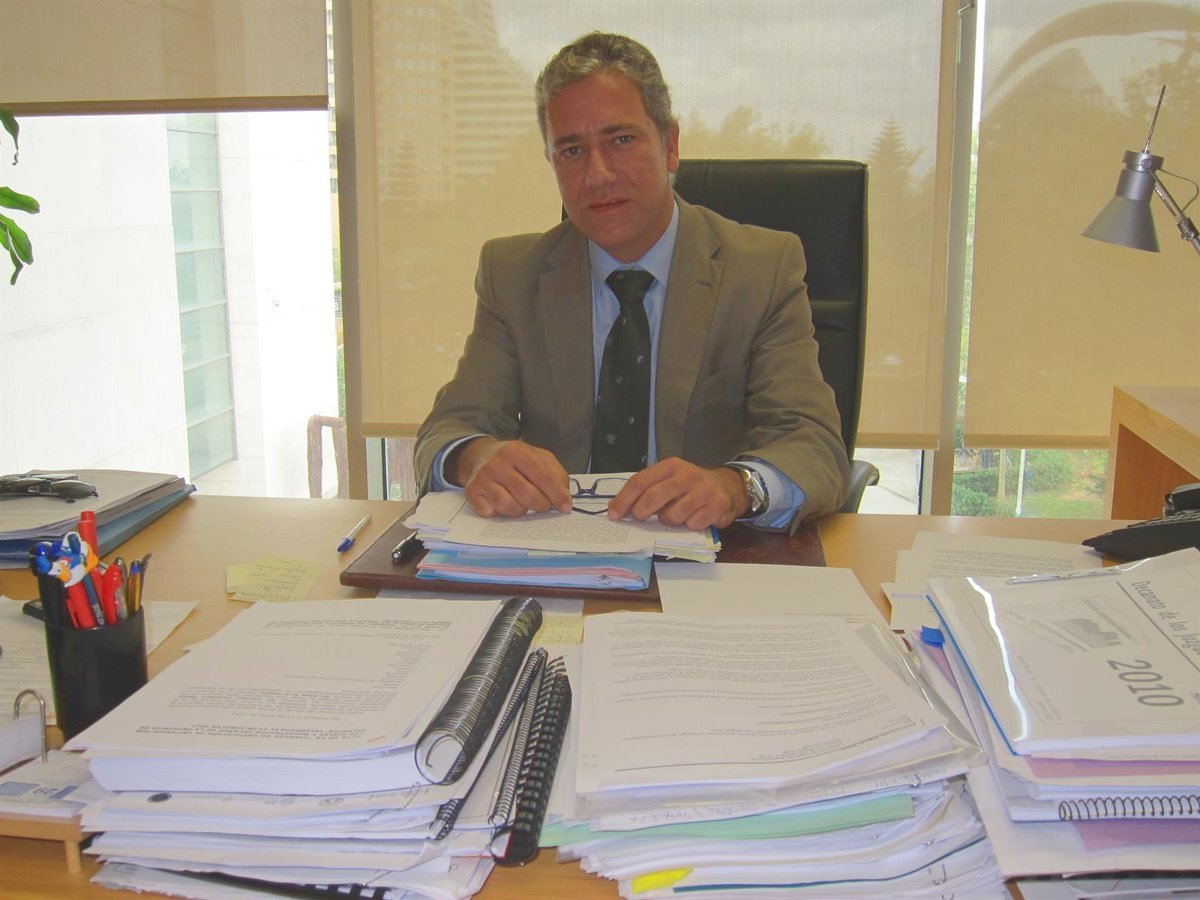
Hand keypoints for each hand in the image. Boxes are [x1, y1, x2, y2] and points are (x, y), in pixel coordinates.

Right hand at [449, 437, 571, 517]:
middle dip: (541, 505)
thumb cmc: (514, 460)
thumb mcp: (537, 457)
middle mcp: (497, 463)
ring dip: (522, 510)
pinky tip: (506, 502)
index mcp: (517, 451)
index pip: (542, 476)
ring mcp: (483, 478)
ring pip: (510, 507)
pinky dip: (503, 513)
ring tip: (523, 502)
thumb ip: (555, 474)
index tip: (566, 507)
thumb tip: (565, 498)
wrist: (480, 456)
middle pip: (528, 495)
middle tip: (544, 505)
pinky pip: (493, 513)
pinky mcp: (472, 493)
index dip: (557, 494)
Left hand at [606, 458, 748, 530]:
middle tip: (641, 518)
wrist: (727, 487)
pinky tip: (694, 517)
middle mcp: (687, 476)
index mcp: (670, 466)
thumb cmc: (690, 486)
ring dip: (669, 521)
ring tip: (676, 514)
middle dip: (642, 512)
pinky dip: (689, 526)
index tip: (614, 514)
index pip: (640, 481)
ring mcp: (703, 491)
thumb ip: (646, 490)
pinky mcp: (716, 507)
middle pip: (653, 498)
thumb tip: (618, 509)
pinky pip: (691, 525)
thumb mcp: (669, 479)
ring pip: (672, 516)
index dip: (624, 500)